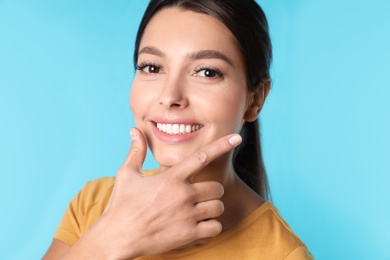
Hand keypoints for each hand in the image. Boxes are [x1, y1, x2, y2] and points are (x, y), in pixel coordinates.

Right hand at [63, 128, 241, 258]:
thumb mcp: (127, 175)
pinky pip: (216, 228)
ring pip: (218, 207)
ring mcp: (188, 215)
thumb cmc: (121, 205)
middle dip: (211, 191)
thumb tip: (134, 130)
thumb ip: (136, 151)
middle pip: (217, 188)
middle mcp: (183, 194)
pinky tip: (198, 226)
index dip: (222, 145)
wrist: (117, 238)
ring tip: (197, 211)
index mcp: (171, 177)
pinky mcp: (189, 235)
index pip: (202, 157)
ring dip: (212, 209)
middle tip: (197, 196)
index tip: (237, 138)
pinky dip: (210, 227)